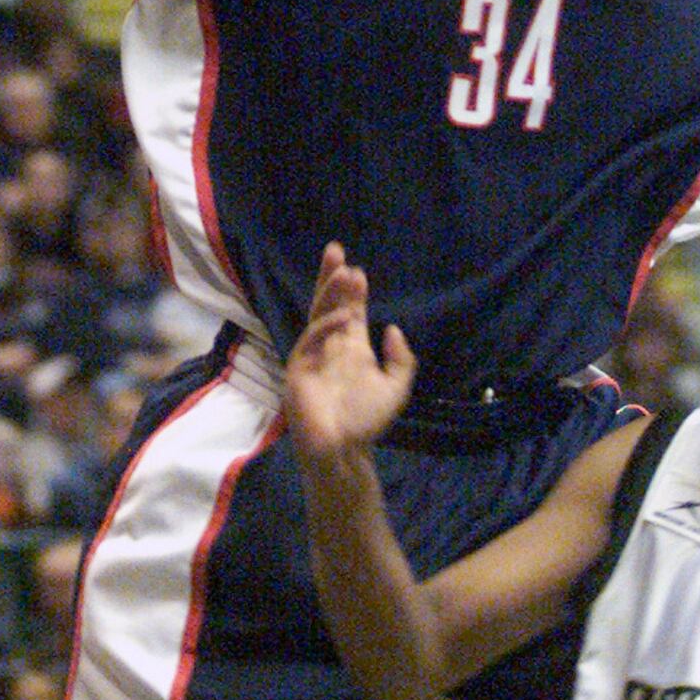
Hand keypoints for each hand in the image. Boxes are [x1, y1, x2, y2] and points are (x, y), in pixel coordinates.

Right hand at [284, 243, 415, 455]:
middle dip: (332, 278)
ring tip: (343, 270)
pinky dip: (326, 326)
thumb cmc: (367, 420)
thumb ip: (401, 359)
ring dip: (329, 293)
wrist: (344, 450)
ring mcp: (312, 354)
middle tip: (335, 250)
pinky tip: (344, 317)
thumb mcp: (396, 386)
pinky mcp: (298, 367)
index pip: (350, 310)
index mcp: (351, 347)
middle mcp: (330, 345)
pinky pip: (310, 339)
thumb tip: (393, 328)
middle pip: (329, 304)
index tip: (359, 271)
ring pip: (318, 314)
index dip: (354, 291)